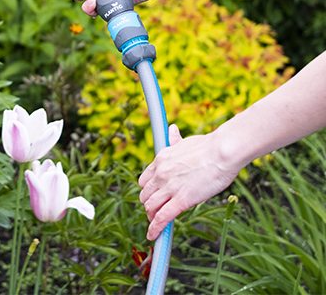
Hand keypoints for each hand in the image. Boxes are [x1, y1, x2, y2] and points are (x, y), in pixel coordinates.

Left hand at [138, 125, 239, 240]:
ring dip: (151, 217)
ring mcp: (169, 187)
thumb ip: (175, 140)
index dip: (147, 191)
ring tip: (154, 225)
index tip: (152, 196)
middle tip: (154, 212)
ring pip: (150, 207)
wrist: (221, 152)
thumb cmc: (207, 146)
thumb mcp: (185, 141)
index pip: (144, 180)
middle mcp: (160, 173)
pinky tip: (153, 235)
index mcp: (160, 159)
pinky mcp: (181, 200)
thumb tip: (171, 130)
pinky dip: (155, 228)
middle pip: (145, 195)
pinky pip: (162, 217)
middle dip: (148, 205)